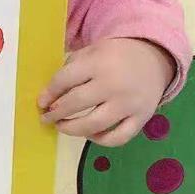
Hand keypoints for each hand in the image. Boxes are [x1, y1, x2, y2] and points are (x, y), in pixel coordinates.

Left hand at [38, 37, 174, 146]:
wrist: (153, 58)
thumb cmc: (114, 56)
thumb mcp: (91, 52)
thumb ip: (70, 69)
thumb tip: (49, 96)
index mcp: (98, 63)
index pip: (65, 80)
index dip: (49, 94)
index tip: (41, 103)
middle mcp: (114, 84)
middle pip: (76, 103)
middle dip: (56, 113)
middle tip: (47, 117)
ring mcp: (129, 104)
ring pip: (94, 125)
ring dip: (72, 129)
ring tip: (62, 126)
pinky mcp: (142, 118)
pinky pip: (118, 138)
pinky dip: (101, 140)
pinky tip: (90, 134)